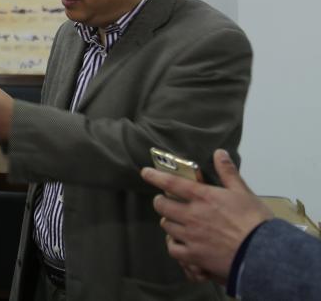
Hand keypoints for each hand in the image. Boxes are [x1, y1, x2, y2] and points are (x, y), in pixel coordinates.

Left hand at [140, 149, 272, 283]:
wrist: (264, 253)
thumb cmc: (255, 221)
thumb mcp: (243, 192)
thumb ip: (228, 172)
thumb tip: (219, 153)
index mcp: (203, 197)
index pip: (171, 183)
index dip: (154, 176)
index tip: (144, 173)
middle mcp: (192, 215)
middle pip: (162, 206)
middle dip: (161, 202)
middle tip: (166, 202)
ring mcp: (191, 236)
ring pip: (166, 226)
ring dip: (169, 222)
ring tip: (175, 222)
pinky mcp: (194, 255)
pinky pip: (173, 249)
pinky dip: (174, 245)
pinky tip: (179, 243)